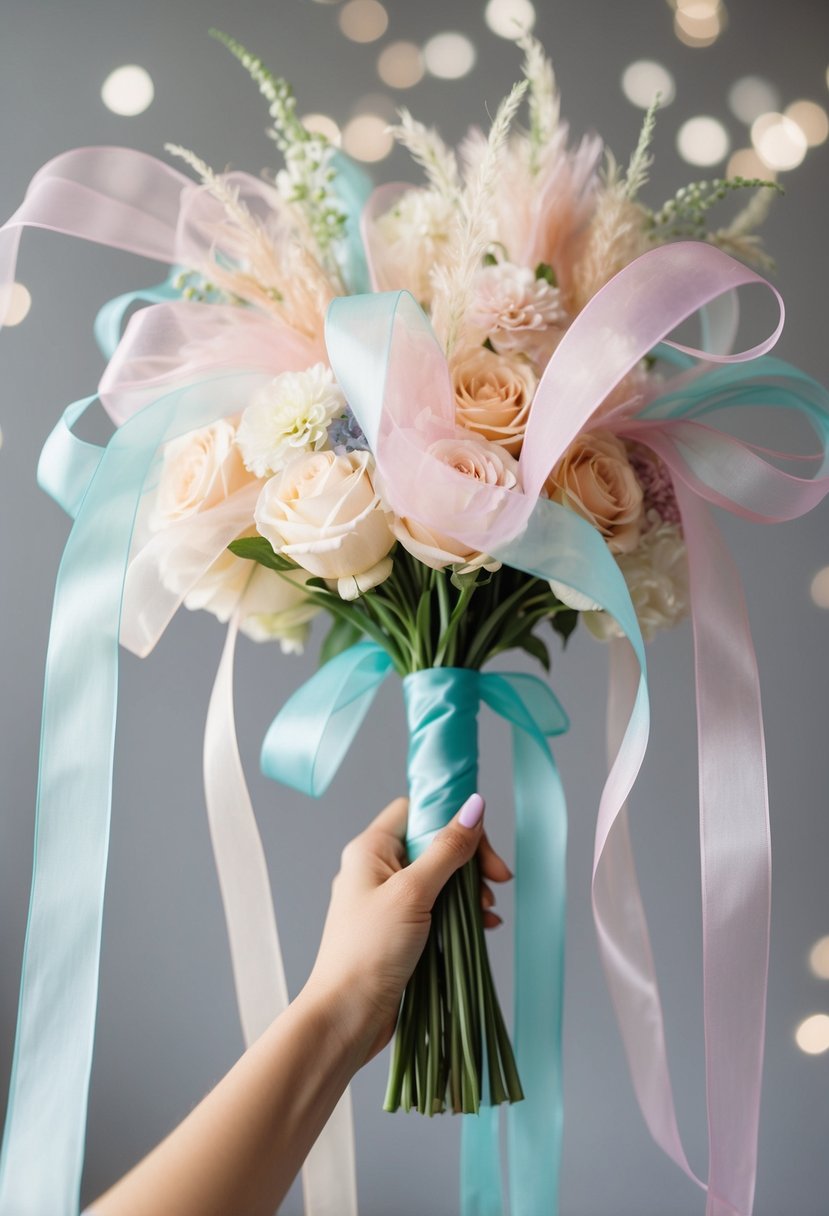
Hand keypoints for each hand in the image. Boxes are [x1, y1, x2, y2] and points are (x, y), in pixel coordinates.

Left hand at [304, 794, 511, 1063]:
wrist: (348, 1015)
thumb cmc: (369, 950)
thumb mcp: (413, 892)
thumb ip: (446, 849)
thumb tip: (473, 806)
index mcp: (370, 849)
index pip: (416, 811)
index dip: (451, 819)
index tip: (482, 844)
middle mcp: (376, 869)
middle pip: (433, 843)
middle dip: (468, 860)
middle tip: (497, 880)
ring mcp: (387, 900)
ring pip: (439, 877)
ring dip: (468, 889)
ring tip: (486, 912)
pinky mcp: (399, 928)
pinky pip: (436, 906)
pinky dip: (461, 913)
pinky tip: (482, 927)